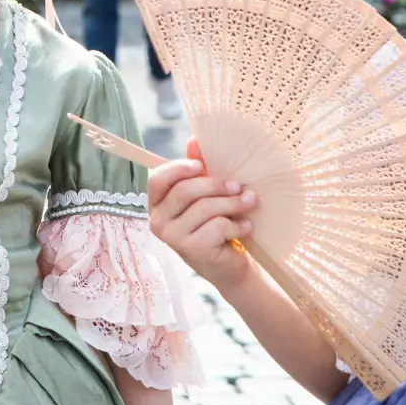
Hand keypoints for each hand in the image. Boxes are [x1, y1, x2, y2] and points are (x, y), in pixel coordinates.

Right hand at [148, 137, 258, 290]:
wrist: (228, 265)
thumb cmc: (215, 224)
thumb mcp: (207, 194)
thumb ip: (199, 169)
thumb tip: (194, 139)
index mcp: (157, 204)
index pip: (156, 179)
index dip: (178, 168)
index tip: (201, 166)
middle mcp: (158, 221)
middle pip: (185, 190)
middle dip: (216, 185)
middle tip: (239, 186)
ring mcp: (173, 238)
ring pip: (205, 208)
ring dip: (233, 203)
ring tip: (249, 203)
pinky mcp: (192, 250)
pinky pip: (216, 226)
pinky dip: (236, 224)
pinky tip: (245, 227)